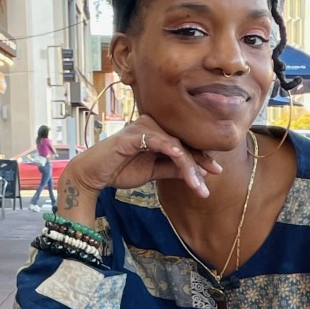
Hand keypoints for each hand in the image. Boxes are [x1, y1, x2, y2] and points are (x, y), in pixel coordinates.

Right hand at [56, 125, 216, 218]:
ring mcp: (142, 127)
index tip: (216, 170)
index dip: (201, 156)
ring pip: (173, 144)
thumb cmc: (120, 170)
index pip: (184, 142)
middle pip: (183, 141)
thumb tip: (197, 171)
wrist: (94, 174)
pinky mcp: (133, 134)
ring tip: (196, 184)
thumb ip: (173, 169)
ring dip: (187, 165)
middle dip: (198, 161)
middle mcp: (152, 124)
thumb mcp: (153, 172)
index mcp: (157, 131)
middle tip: (211, 178)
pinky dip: (171, 150)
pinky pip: (157, 141)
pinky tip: (181, 160)